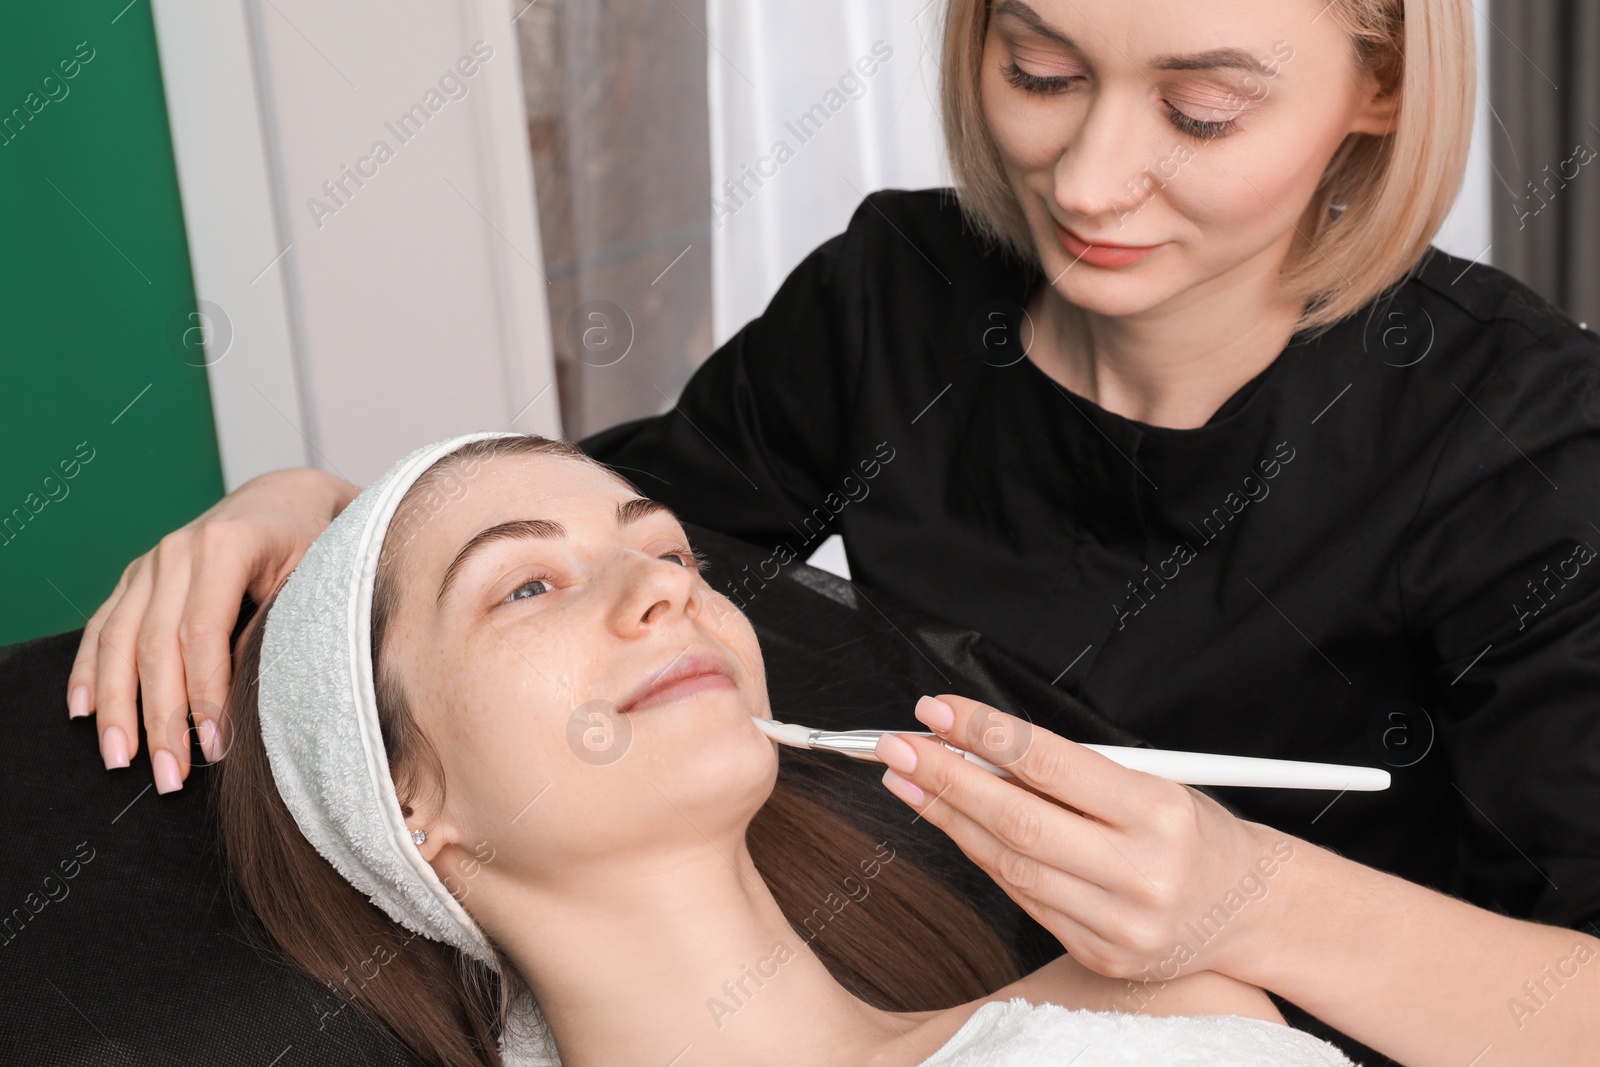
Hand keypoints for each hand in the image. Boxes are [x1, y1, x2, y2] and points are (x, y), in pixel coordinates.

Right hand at [65, 468, 359, 792]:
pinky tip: (84, 712)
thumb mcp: (313, 579)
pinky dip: (89, 670)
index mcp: (226, 545)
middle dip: (160, 718)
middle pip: (155, 645)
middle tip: (170, 775)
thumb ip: (277, 627)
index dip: (205, 695)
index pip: (202, 633)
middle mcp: (178, 551)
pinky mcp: (136, 577)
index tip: (216, 747)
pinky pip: (102, 626)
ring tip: (121, 760)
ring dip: (117, 706)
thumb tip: (247, 696)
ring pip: (118, 641)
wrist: (288, 500)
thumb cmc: (313, 544)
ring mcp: (151, 563)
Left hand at [874, 694, 1288, 982]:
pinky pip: (1025, 899)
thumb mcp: (1151, 780)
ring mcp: (1120, 923)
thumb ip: (1069, 771)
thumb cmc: (1192, 831)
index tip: (936, 711)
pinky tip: (957, 827)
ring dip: (949, 819)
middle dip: (946, 778)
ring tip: (910, 782)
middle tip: (898, 746)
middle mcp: (1141, 871)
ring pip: (1010, 865)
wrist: (1251, 909)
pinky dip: (985, 858)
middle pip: (1018, 820)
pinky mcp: (1102, 955)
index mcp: (1158, 811)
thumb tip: (977, 746)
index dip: (983, 734)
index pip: (1049, 763)